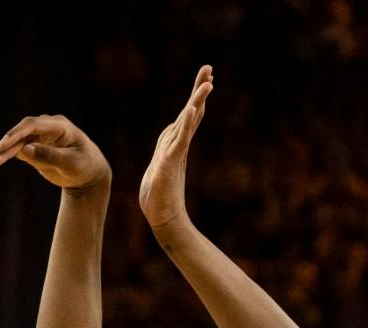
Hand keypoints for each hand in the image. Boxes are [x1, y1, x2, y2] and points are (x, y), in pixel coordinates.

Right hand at [0, 115, 109, 191]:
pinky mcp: (29, 148)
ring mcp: (35, 137)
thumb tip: (24, 151)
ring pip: (10, 145)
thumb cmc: (85, 166)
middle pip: (17, 136)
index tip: (2, 146)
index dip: (16, 135)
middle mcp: (43, 128)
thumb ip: (49, 156)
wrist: (88, 173)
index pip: (32, 126)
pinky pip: (9, 153)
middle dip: (0, 150)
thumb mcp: (71, 163)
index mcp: (57, 126)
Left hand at [139, 65, 212, 231]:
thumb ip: (164, 152)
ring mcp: (176, 153)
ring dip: (196, 102)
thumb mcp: (158, 167)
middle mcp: (179, 145)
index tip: (206, 79)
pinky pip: (180, 140)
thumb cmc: (158, 198)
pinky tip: (192, 109)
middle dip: (199, 90)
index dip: (195, 97)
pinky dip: (186, 124)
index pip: (187, 116)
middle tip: (209, 68)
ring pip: (188, 122)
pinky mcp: (170, 163)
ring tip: (207, 83)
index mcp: (175, 145)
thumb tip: (170, 144)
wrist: (163, 220)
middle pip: (191, 112)